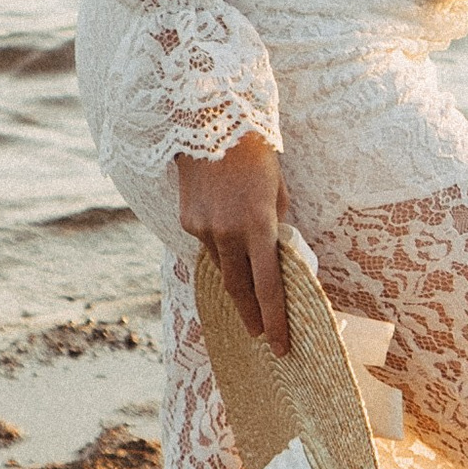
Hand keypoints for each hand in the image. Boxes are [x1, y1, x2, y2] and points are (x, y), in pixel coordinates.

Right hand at [176, 130, 289, 348]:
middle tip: (261, 336)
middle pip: (239, 289)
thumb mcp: (279, 191)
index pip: (268, 286)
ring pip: (221, 265)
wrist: (211, 123)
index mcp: (258, 226)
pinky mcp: (187, 221)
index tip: (280, 345)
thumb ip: (278, 225)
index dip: (275, 320)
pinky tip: (224, 228)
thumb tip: (278, 252)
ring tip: (246, 275)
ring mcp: (203, 228)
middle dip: (251, 315)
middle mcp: (227, 233)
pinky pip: (206, 243)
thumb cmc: (256, 155)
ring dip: (235, 274)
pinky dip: (219, 245)